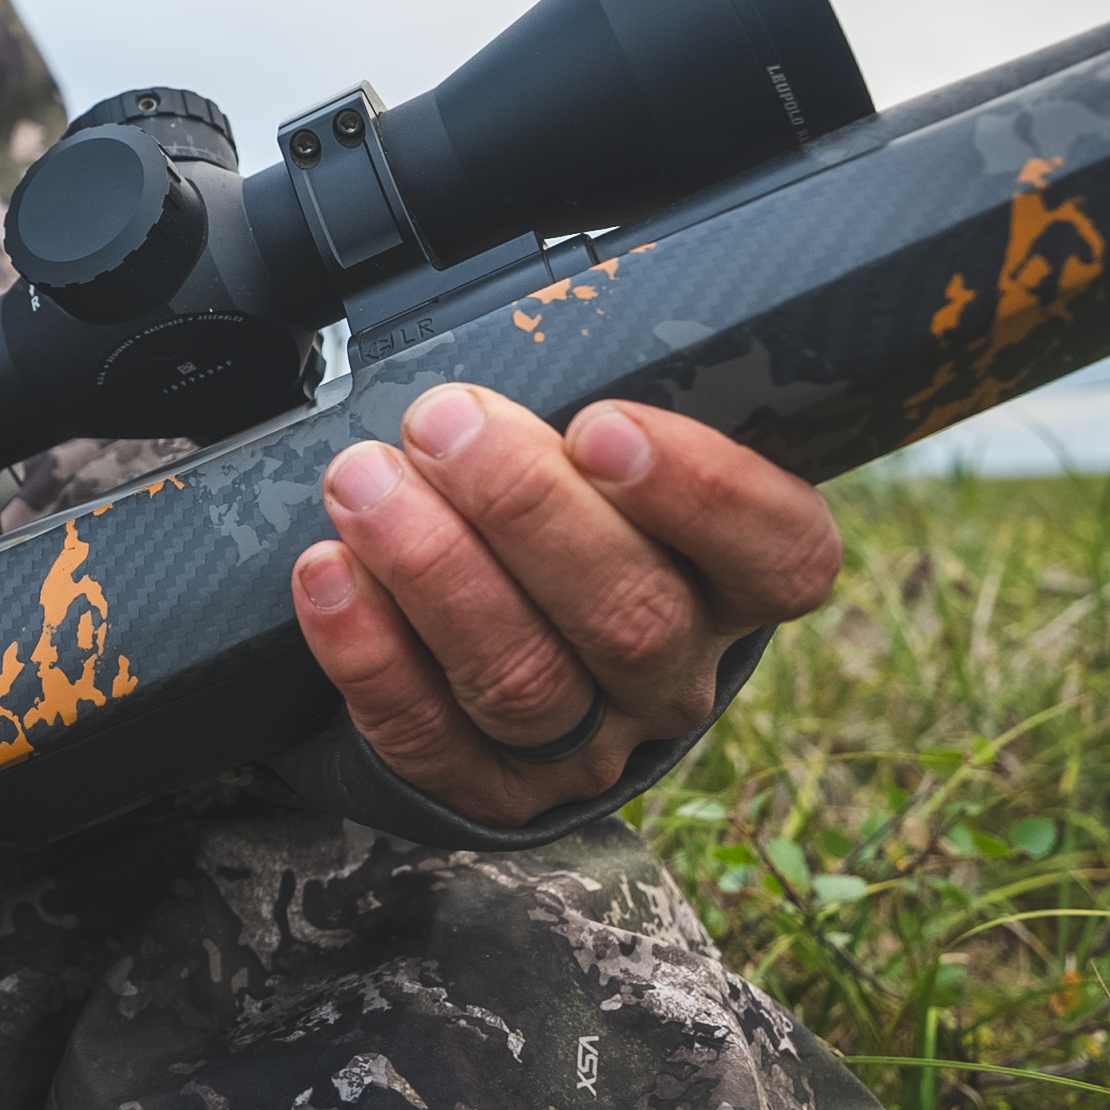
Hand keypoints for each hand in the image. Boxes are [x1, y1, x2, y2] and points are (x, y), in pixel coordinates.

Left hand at [292, 384, 840, 827]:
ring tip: (364, 483)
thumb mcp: (618, 454)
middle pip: (630, 616)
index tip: (603, 424)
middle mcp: (676, 673)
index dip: (701, 494)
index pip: (780, 554)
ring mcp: (588, 746)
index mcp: (738, 582)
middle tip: (442, 423)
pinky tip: (329, 575)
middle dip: (523, 510)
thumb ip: (604, 407)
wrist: (520, 654)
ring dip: (435, 572)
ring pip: (525, 682)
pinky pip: (431, 738)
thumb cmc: (578, 516)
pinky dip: (371, 654)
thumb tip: (544, 315)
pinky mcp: (493, 794)